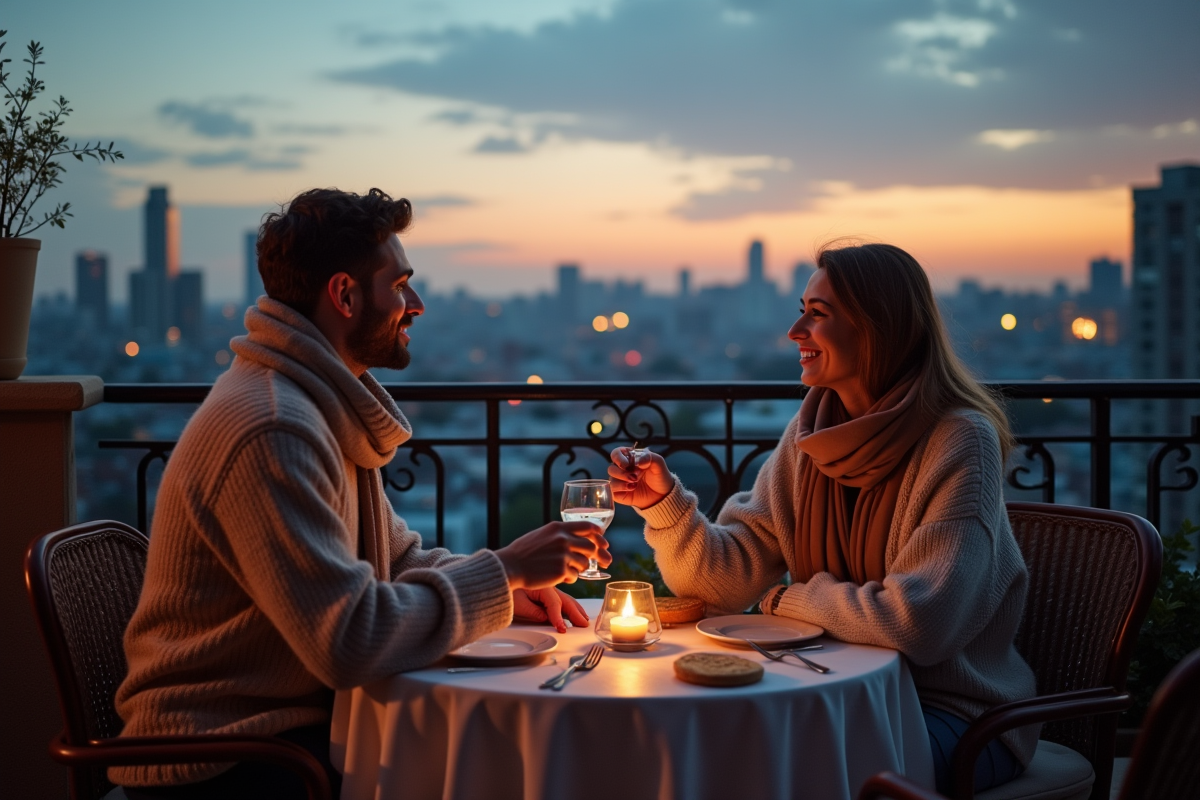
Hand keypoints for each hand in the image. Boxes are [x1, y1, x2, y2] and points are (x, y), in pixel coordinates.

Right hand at [495, 521, 610, 589]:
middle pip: (592, 546)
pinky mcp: (562, 570)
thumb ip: (560, 535)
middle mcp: (563, 539)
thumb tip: (581, 539)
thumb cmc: (524, 553)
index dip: (599, 534)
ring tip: (566, 570)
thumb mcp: (542, 535)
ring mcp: (563, 555)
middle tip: (606, 561)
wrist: (510, 566)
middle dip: (599, 555)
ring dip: (579, 568)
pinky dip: (570, 578)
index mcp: (558, 527)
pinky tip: (559, 577)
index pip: (588, 526)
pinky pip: (575, 576)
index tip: (603, 541)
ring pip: (585, 563)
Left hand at [512, 587, 589, 632]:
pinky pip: (562, 599)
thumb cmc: (508, 589)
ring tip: (584, 619)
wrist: (501, 577)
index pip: (554, 604)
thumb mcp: (518, 602)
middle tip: (583, 624)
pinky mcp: (548, 592)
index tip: (562, 629)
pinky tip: (576, 612)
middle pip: (565, 600)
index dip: (559, 618)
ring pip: (566, 599)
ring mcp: (550, 588)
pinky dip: (571, 606)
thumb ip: (534, 612)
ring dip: (577, 610)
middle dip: (576, 613)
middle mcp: (549, 586)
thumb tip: (548, 619)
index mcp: (542, 587)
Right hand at [607, 447, 672, 508]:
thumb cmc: (659, 476)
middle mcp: (622, 469)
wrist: (663, 494)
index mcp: (628, 458)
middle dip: (622, 473)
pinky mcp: (619, 493)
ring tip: (635, 483)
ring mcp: (620, 482)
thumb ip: (649, 457)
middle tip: (635, 477)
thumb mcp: (658, 463)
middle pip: (611, 468)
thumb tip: (638, 461)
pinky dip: (620, 488)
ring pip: (611, 479)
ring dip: (622, 481)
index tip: (627, 464)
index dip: (618, 458)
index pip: (616, 454)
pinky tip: (631, 488)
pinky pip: (612, 490)